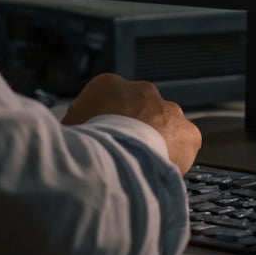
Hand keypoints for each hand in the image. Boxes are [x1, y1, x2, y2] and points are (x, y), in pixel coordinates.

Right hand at [62, 73, 201, 172]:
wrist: (114, 156)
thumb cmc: (86, 143)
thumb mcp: (67, 127)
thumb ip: (76, 123)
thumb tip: (75, 130)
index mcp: (108, 85)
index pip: (109, 101)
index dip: (106, 123)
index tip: (105, 141)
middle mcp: (142, 90)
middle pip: (139, 109)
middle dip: (135, 128)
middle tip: (125, 153)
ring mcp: (168, 110)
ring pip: (164, 125)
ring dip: (157, 140)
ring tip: (144, 165)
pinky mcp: (188, 132)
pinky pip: (185, 143)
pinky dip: (177, 156)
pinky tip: (162, 169)